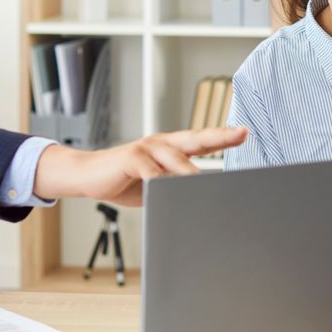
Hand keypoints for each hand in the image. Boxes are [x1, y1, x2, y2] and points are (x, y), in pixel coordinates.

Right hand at [33, 126, 248, 205]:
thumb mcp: (154, 186)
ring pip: (176, 157)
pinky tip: (167, 188)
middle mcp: (161, 143)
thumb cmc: (123, 181)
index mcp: (170, 148)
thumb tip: (196, 199)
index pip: (201, 140)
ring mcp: (146, 148)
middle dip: (219, 136)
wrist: (88, 177)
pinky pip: (151, 171)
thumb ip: (173, 187)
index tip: (244, 133)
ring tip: (204, 182)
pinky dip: (160, 180)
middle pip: (195, 138)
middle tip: (240, 133)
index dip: (223, 137)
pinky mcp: (131, 158)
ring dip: (191, 171)